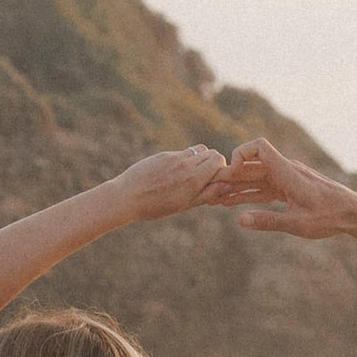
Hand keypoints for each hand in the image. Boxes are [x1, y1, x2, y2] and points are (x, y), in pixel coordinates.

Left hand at [109, 146, 229, 220]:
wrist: (127, 197)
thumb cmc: (156, 206)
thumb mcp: (185, 204)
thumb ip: (208, 193)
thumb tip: (229, 186)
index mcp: (194, 178)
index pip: (218, 160)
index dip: (220, 169)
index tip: (214, 181)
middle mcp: (186, 163)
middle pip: (210, 152)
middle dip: (212, 163)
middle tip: (205, 178)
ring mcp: (174, 157)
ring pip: (196, 150)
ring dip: (199, 160)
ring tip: (190, 175)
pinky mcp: (163, 155)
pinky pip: (181, 153)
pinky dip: (183, 161)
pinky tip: (172, 175)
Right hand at [215, 138, 356, 239]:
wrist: (353, 213)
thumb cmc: (329, 217)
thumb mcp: (297, 223)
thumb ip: (267, 221)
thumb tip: (239, 220)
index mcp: (287, 172)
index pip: (259, 147)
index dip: (241, 154)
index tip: (231, 175)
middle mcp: (286, 170)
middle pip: (251, 166)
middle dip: (231, 178)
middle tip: (211, 193)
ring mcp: (288, 178)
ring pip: (257, 179)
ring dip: (238, 189)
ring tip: (217, 201)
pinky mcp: (290, 187)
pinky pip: (266, 188)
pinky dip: (251, 195)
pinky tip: (235, 204)